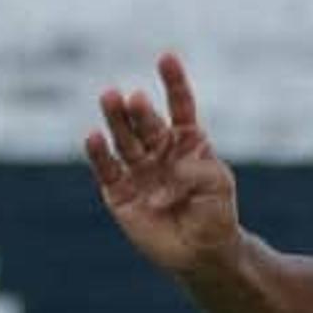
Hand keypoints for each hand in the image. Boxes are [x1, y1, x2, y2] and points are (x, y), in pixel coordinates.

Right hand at [84, 52, 240, 280]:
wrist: (202, 253)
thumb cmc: (216, 215)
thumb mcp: (218, 185)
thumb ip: (200, 169)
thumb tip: (172, 166)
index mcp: (186, 142)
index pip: (179, 106)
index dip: (173, 83)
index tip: (166, 58)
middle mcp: (158, 150)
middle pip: (146, 122)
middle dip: (140, 109)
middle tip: (134, 98)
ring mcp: (137, 169)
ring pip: (124, 139)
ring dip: (116, 120)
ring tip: (110, 98)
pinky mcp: (118, 192)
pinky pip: (107, 169)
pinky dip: (99, 153)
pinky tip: (94, 137)